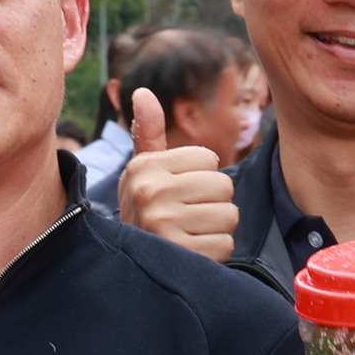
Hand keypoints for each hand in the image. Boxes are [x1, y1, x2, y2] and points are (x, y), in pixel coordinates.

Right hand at [113, 89, 235, 259]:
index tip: (180, 191)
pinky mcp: (179, 254)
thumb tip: (142, 92)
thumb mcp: (143, 170)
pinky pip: (225, 244)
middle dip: (214, 203)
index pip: (209, 159)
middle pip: (223, 186)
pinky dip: (215, 251)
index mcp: (145, 167)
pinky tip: (193, 252)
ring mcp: (163, 224)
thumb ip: (148, 132)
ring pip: (228, 216)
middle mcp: (150, 192)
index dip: (202, 176)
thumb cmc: (145, 209)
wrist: (127, 263)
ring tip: (190, 233)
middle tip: (189, 215)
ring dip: (216, 228)